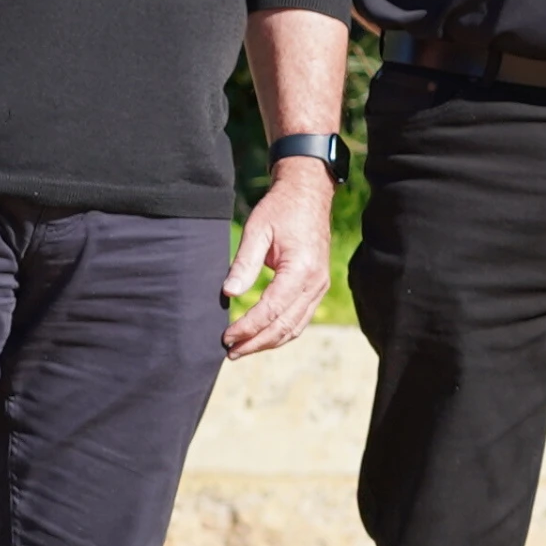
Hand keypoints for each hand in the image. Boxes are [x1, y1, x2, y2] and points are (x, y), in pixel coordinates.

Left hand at [220, 169, 332, 356]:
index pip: (272, 309)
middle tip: (230, 351)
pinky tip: (262, 336)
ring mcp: (319, 286)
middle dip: (256, 342)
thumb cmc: (281, 209)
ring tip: (242, 349)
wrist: (308, 194)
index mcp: (301, 269)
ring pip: (295, 326)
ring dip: (268, 342)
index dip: (248, 327)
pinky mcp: (317, 286)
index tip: (226, 336)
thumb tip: (229, 294)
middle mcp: (315, 282)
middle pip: (285, 325)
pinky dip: (281, 332)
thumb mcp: (257, 231)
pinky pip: (301, 318)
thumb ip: (244, 264)